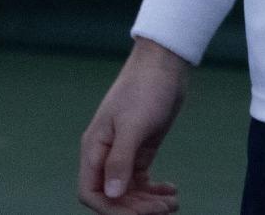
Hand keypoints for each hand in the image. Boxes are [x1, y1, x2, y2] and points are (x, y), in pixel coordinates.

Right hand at [78, 38, 188, 213]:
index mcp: (95, 148)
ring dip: (148, 203)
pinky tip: (171, 191)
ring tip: (173, 203)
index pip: (91, 192)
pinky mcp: (140, 149)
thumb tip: (112, 193)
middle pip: (113, 196)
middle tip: (166, 209)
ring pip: (129, 192)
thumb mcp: (134, 125)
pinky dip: (154, 191)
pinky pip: (141, 181)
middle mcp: (106, 154)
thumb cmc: (145, 89)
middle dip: (137, 208)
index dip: (111, 209)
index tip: (139, 214)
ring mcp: (123, 152)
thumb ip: (120, 160)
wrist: (164, 65)